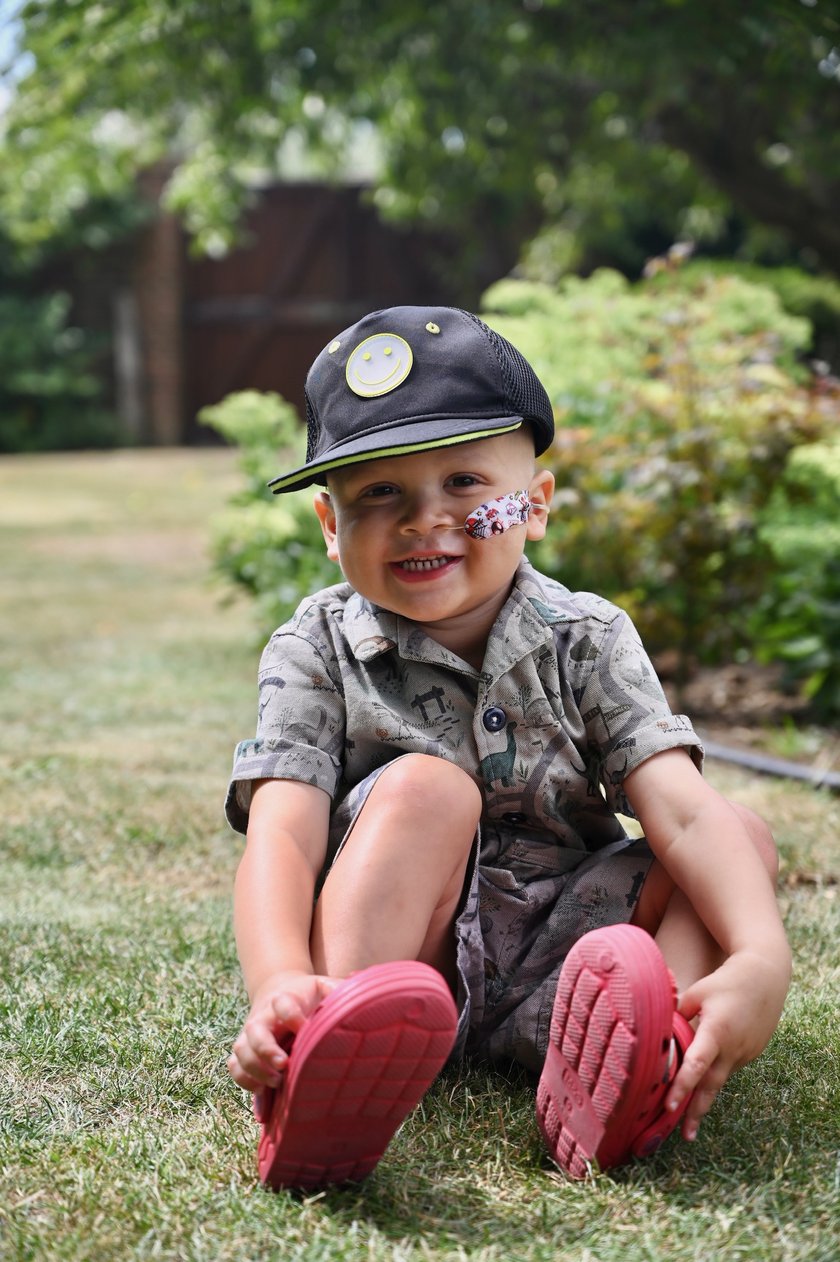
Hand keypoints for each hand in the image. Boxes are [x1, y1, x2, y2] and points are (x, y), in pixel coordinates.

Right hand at [227, 971, 338, 1106]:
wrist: (278, 991)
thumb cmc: (309, 994)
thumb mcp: (324, 986)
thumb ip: (339, 988)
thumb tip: (357, 981)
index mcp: (284, 998)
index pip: (282, 1003)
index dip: (291, 1015)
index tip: (304, 1028)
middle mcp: (263, 1016)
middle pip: (255, 1030)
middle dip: (266, 1050)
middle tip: (284, 1065)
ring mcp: (250, 1034)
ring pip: (241, 1051)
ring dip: (255, 1070)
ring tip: (276, 1084)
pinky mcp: (245, 1050)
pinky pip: (235, 1067)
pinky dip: (245, 1081)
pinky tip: (263, 1093)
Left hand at [665, 947, 790, 1140]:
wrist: (766, 977)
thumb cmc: (727, 981)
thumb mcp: (697, 992)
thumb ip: (677, 1013)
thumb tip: (658, 1029)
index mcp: (716, 1031)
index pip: (696, 1064)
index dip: (682, 1086)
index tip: (669, 1106)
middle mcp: (732, 1048)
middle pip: (711, 1085)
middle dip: (697, 1112)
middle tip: (685, 1136)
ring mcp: (744, 1053)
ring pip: (720, 1078)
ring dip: (705, 1097)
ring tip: (688, 1121)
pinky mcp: (751, 1053)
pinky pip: (729, 1067)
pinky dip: (716, 1075)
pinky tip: (706, 1079)